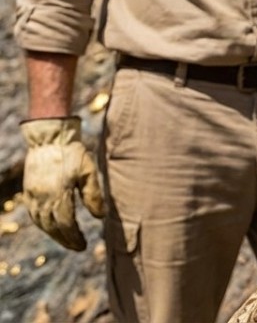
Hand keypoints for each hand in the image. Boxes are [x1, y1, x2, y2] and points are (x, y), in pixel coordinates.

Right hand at [21, 117, 105, 250]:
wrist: (50, 138)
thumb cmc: (74, 153)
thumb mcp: (89, 172)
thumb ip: (94, 195)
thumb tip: (100, 217)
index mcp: (59, 194)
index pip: (65, 224)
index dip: (74, 237)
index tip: (83, 245)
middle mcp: (43, 198)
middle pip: (52, 227)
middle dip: (65, 239)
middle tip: (77, 247)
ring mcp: (33, 195)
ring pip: (41, 222)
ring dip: (53, 234)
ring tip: (67, 240)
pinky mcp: (28, 191)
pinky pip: (34, 214)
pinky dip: (43, 224)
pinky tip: (52, 226)